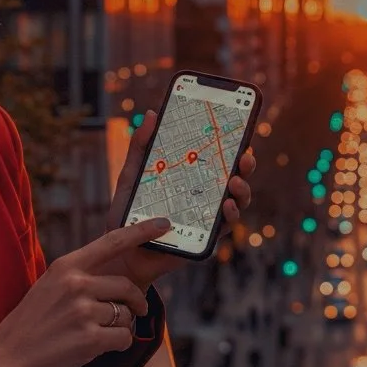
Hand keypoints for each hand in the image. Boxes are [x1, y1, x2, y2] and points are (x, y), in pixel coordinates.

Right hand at [0, 218, 171, 366]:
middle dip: (137, 301)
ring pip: (126, 315)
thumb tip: (115, 279)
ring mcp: (83, 312)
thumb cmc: (31, 323)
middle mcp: (76, 284)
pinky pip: (123, 337)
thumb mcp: (49, 286)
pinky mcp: (90, 340)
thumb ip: (79, 277)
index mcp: (66, 266)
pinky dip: (118, 344)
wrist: (7, 358)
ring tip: (96, 334)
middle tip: (137, 309)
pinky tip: (97, 348)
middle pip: (127, 286)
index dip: (141, 232)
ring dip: (120, 327)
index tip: (163, 224)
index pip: (112, 241)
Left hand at [103, 109, 257, 289]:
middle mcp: (204, 196)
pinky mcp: (205, 239)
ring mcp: (207, 217)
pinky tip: (226, 206)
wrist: (121, 253)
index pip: (217, 158)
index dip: (232, 144)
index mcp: (191, 178)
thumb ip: (140, 146)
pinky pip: (225, 227)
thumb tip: (151, 113)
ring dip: (242, 190)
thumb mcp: (131, 175)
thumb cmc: (128, 214)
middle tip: (246, 155)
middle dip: (245, 165)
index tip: (239, 128)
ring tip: (235, 181)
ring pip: (237, 201)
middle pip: (234, 176)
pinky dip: (230, 216)